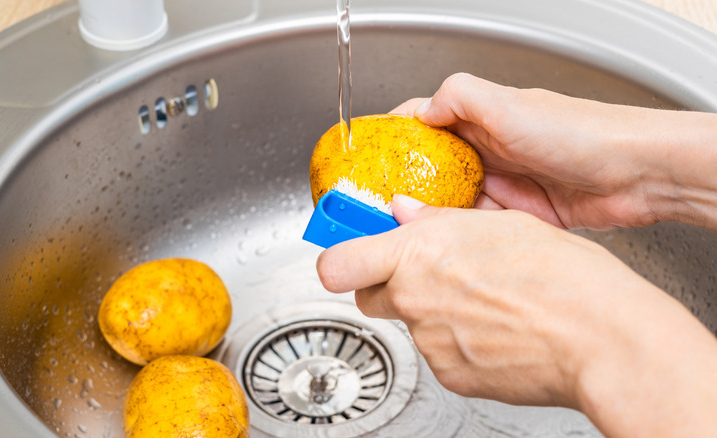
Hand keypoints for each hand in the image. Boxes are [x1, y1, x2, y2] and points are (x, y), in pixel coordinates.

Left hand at [316, 196, 716, 436]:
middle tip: (425, 274)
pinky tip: (494, 329)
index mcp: (418, 253)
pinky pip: (439, 353)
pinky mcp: (449, 376)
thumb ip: (436, 222)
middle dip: (388, 284)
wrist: (601, 337)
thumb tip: (403, 214)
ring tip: (482, 300)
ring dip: (430, 312)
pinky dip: (456, 342)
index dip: (335, 259)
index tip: (342, 253)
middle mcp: (413, 299)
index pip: (337, 263)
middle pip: (368, 295)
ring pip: (410, 324)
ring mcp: (429, 342)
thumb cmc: (562, 276)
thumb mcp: (498, 223)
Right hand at [391, 73, 716, 230]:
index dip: (392, 139)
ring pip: (450, 201)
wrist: (637, 175)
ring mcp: (502, 182)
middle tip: (376, 207)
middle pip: (430, 168)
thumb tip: (419, 112)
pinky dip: (460, 235)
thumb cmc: (584, 133)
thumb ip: (461, 98)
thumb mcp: (511, 106)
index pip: (423, 122)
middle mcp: (488, 148)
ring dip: (430, 215)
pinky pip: (477, 226)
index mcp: (481, 118)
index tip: (365, 159)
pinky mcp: (518, 214)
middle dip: (403, 186)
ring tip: (403, 231)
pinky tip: (446, 244)